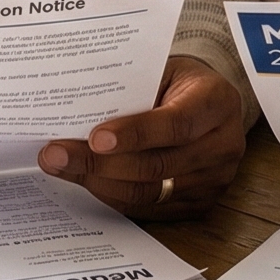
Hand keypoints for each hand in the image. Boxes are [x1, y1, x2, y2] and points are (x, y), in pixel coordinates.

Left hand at [38, 57, 244, 220]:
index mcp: (217, 102)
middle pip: (156, 166)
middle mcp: (223, 145)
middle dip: (99, 164)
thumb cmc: (179, 83)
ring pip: (148, 192)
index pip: (176, 124)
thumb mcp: (163, 70)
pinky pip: (149, 208)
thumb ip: (132, 90)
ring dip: (98, 183)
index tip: (94, 138)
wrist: (211, 103)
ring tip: (61, 167)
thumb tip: (74, 112)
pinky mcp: (201, 203)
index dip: (134, 134)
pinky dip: (112, 196)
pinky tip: (86, 180)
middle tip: (56, 155)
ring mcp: (214, 179)